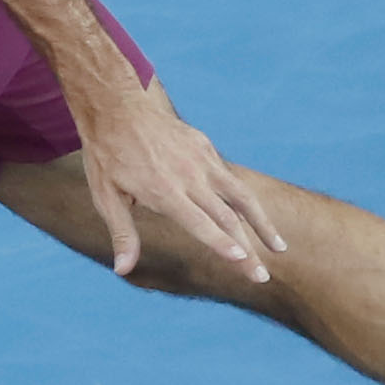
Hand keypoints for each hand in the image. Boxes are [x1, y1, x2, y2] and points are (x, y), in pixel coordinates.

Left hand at [71, 73, 286, 284]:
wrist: (118, 107)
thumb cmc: (108, 156)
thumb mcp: (106, 197)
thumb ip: (122, 234)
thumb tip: (123, 269)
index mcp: (166, 192)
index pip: (201, 224)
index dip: (223, 244)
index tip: (244, 261)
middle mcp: (190, 177)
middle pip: (228, 218)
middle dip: (248, 250)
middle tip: (262, 277)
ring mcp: (202, 160)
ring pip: (241, 196)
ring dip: (262, 223)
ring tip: (278, 247)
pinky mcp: (205, 147)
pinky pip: (228, 178)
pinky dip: (243, 200)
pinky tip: (251, 216)